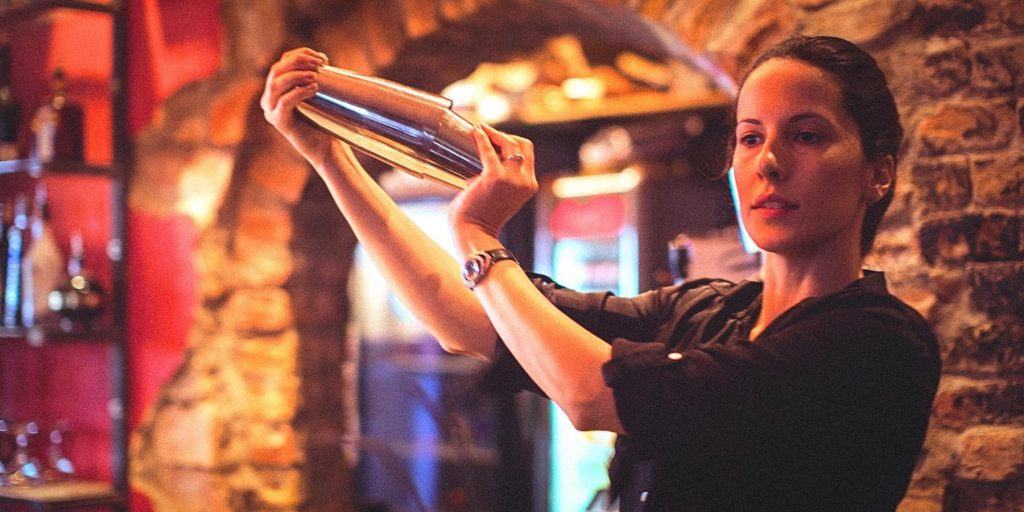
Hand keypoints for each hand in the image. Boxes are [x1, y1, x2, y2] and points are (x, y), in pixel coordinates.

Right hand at [261, 48, 333, 167]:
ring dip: (296, 75)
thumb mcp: (317, 94)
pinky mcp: (279, 122)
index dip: (300, 54)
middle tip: (319, 65)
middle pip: (276, 70)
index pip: (282, 62)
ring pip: (275, 84)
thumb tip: (322, 58)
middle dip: (297, 62)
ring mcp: (271, 110)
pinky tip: (313, 89)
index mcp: (276, 89)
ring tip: (315, 76)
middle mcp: (269, 98)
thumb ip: (312, 77)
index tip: (323, 58)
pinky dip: (298, 92)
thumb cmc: (324, 121)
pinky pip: (284, 102)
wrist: (326, 148)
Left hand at [449, 124, 537, 239]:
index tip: (498, 139)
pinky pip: (488, 150)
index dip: (514, 142)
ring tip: (480, 129)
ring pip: (508, 144)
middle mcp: (525, 181)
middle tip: (488, 131)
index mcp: (530, 185)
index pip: (528, 154)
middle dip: (505, 135)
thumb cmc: (482, 217)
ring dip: (494, 133)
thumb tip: (487, 157)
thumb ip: (503, 179)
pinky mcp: (495, 177)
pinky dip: (482, 138)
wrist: (475, 233)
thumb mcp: (502, 196)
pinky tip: (475, 131)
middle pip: (522, 145)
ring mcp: (512, 178)